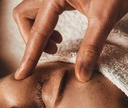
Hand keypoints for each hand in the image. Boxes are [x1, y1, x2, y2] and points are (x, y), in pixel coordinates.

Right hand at [13, 0, 127, 81]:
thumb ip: (92, 46)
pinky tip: (60, 35)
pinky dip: (45, 25)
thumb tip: (81, 76)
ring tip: (56, 45)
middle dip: (31, 38)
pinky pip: (42, 10)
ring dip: (37, 31)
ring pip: (30, 11)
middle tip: (51, 53)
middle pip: (23, 15)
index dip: (29, 57)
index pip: (37, 31)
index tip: (21, 76)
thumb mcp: (106, 16)